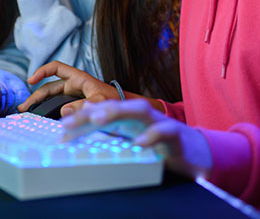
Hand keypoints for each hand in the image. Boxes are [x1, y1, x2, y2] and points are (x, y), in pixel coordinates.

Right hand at [16, 61, 120, 116]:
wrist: (127, 110)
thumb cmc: (116, 101)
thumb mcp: (100, 102)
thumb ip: (83, 106)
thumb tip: (64, 111)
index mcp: (79, 78)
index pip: (57, 68)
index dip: (43, 71)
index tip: (31, 79)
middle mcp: (74, 86)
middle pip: (49, 87)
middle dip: (35, 95)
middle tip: (23, 108)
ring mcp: (74, 96)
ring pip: (52, 98)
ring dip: (39, 104)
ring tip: (27, 114)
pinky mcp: (75, 106)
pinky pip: (58, 107)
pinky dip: (48, 112)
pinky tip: (41, 120)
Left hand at [62, 99, 212, 179]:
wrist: (198, 153)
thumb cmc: (161, 146)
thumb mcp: (133, 141)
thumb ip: (111, 135)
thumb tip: (85, 127)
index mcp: (129, 120)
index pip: (102, 114)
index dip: (81, 119)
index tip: (62, 128)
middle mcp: (141, 117)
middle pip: (114, 107)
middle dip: (91, 113)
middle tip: (70, 122)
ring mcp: (158, 123)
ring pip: (136, 111)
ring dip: (117, 113)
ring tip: (97, 119)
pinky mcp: (176, 135)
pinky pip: (163, 133)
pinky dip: (151, 136)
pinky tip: (139, 143)